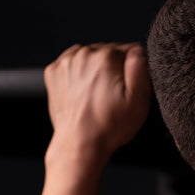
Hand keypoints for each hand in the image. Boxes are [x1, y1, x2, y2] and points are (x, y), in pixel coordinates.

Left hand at [44, 42, 151, 159]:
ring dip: (96, 69)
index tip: (129, 87)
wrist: (79, 144)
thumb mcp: (139, 100)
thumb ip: (141, 68)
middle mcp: (84, 54)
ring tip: (98, 94)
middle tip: (114, 95)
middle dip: (114, 68)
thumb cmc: (110, 126)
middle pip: (109, 51)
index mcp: (106, 57)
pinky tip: (84, 91)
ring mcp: (66, 62)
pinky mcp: (54, 72)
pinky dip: (78, 72)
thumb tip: (138, 50)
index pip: (130, 49)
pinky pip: (72, 63)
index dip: (134, 69)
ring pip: (90, 56)